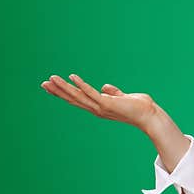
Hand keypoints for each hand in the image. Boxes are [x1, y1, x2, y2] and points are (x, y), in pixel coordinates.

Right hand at [40, 74, 156, 131]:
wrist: (150, 116)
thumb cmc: (139, 108)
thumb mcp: (123, 98)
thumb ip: (113, 93)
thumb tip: (104, 87)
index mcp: (99, 107)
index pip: (79, 99)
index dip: (65, 93)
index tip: (53, 86)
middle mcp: (97, 109)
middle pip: (74, 99)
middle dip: (58, 91)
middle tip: (43, 84)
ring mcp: (101, 107)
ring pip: (78, 96)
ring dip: (64, 87)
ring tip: (51, 79)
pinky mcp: (108, 104)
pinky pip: (91, 93)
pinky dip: (81, 85)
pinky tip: (72, 77)